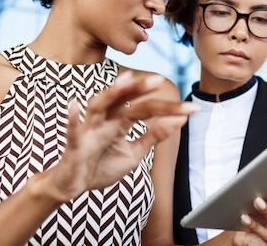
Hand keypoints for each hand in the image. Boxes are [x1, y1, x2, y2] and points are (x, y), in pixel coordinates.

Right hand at [46, 72, 196, 200]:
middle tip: (159, 80)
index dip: (169, 109)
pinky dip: (73, 120)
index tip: (193, 109)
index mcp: (121, 121)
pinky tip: (74, 106)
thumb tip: (180, 119)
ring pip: (98, 106)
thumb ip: (154, 136)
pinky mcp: (75, 146)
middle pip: (124, 100)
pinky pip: (74, 132)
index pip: (147, 109)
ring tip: (126, 80)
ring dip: (112, 93)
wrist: (74, 185)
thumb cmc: (102, 165)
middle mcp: (106, 120)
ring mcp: (90, 131)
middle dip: (140, 89)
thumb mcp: (134, 152)